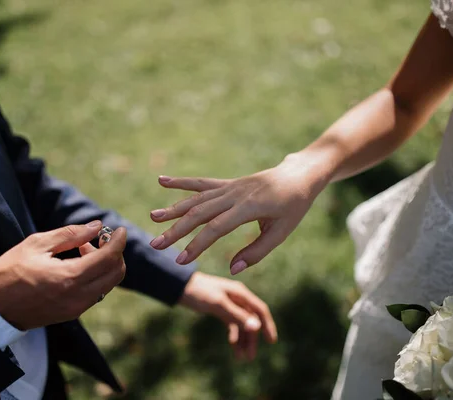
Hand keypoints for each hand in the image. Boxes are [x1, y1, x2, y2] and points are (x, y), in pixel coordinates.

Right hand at [0, 222, 126, 329]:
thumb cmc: (8, 273)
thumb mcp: (36, 244)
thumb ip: (70, 234)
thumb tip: (96, 226)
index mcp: (70, 277)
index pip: (109, 258)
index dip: (118, 241)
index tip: (119, 229)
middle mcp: (78, 296)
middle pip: (116, 273)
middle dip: (114, 253)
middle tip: (99, 238)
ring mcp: (77, 308)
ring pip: (108, 284)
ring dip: (104, 265)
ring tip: (82, 249)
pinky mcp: (72, 314)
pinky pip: (96, 292)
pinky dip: (95, 276)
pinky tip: (77, 264)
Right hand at [150, 152, 330, 273]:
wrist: (298, 176)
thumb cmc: (293, 208)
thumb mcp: (281, 233)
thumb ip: (256, 252)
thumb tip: (232, 269)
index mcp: (249, 208)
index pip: (216, 228)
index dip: (196, 245)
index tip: (180, 261)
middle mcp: (235, 194)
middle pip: (199, 213)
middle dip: (176, 230)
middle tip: (156, 245)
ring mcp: (230, 187)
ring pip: (197, 199)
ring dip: (174, 209)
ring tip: (153, 217)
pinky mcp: (228, 183)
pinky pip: (201, 183)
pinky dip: (181, 182)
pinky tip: (162, 181)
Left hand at [179, 272, 276, 360]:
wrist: (180, 287)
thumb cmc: (199, 292)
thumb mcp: (219, 304)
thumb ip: (237, 316)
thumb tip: (256, 327)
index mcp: (240, 293)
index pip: (260, 310)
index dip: (267, 325)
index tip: (271, 341)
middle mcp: (238, 298)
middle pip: (251, 320)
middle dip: (252, 339)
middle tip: (250, 357)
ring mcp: (230, 304)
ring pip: (242, 325)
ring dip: (243, 340)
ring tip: (241, 358)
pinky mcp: (222, 310)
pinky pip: (233, 325)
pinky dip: (234, 336)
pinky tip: (233, 347)